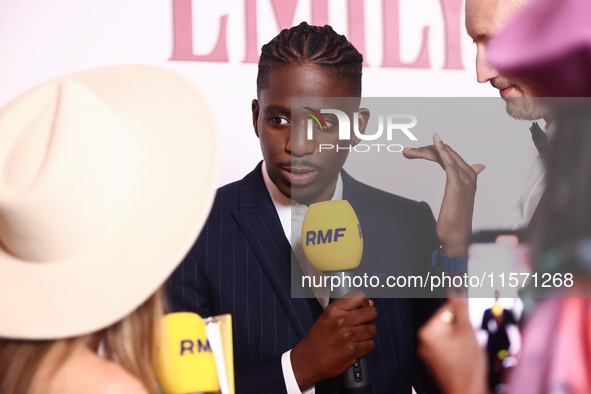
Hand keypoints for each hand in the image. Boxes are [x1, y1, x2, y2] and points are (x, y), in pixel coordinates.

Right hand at [291, 290, 376, 387]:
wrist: (308, 360)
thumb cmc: (317, 339)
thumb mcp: (327, 317)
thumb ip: (348, 308)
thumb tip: (370, 303)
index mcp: (334, 310)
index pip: (360, 297)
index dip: (365, 303)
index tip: (362, 308)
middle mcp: (342, 321)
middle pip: (371, 312)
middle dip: (370, 317)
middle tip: (363, 322)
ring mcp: (348, 336)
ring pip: (372, 329)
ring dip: (368, 333)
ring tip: (357, 335)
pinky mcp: (352, 351)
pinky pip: (370, 344)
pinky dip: (366, 346)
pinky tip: (356, 345)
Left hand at [403, 134, 484, 256]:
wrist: (457, 238)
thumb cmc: (455, 221)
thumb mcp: (457, 197)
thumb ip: (460, 180)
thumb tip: (475, 168)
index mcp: (469, 176)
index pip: (450, 155)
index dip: (432, 150)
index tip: (414, 152)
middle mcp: (469, 175)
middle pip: (447, 152)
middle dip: (425, 149)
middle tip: (408, 152)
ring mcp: (465, 180)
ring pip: (446, 155)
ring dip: (425, 150)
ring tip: (409, 152)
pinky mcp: (457, 186)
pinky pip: (450, 163)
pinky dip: (442, 150)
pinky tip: (435, 143)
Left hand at [418, 295, 487, 392]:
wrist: (468, 391)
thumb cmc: (467, 366)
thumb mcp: (467, 330)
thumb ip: (460, 304)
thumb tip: (456, 281)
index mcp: (428, 330)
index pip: (447, 309)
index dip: (463, 317)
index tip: (469, 325)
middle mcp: (423, 339)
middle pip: (448, 321)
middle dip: (462, 327)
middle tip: (469, 341)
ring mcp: (428, 351)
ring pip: (449, 334)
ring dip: (460, 337)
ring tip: (467, 351)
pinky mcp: (435, 359)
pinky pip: (447, 345)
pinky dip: (456, 348)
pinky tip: (463, 357)